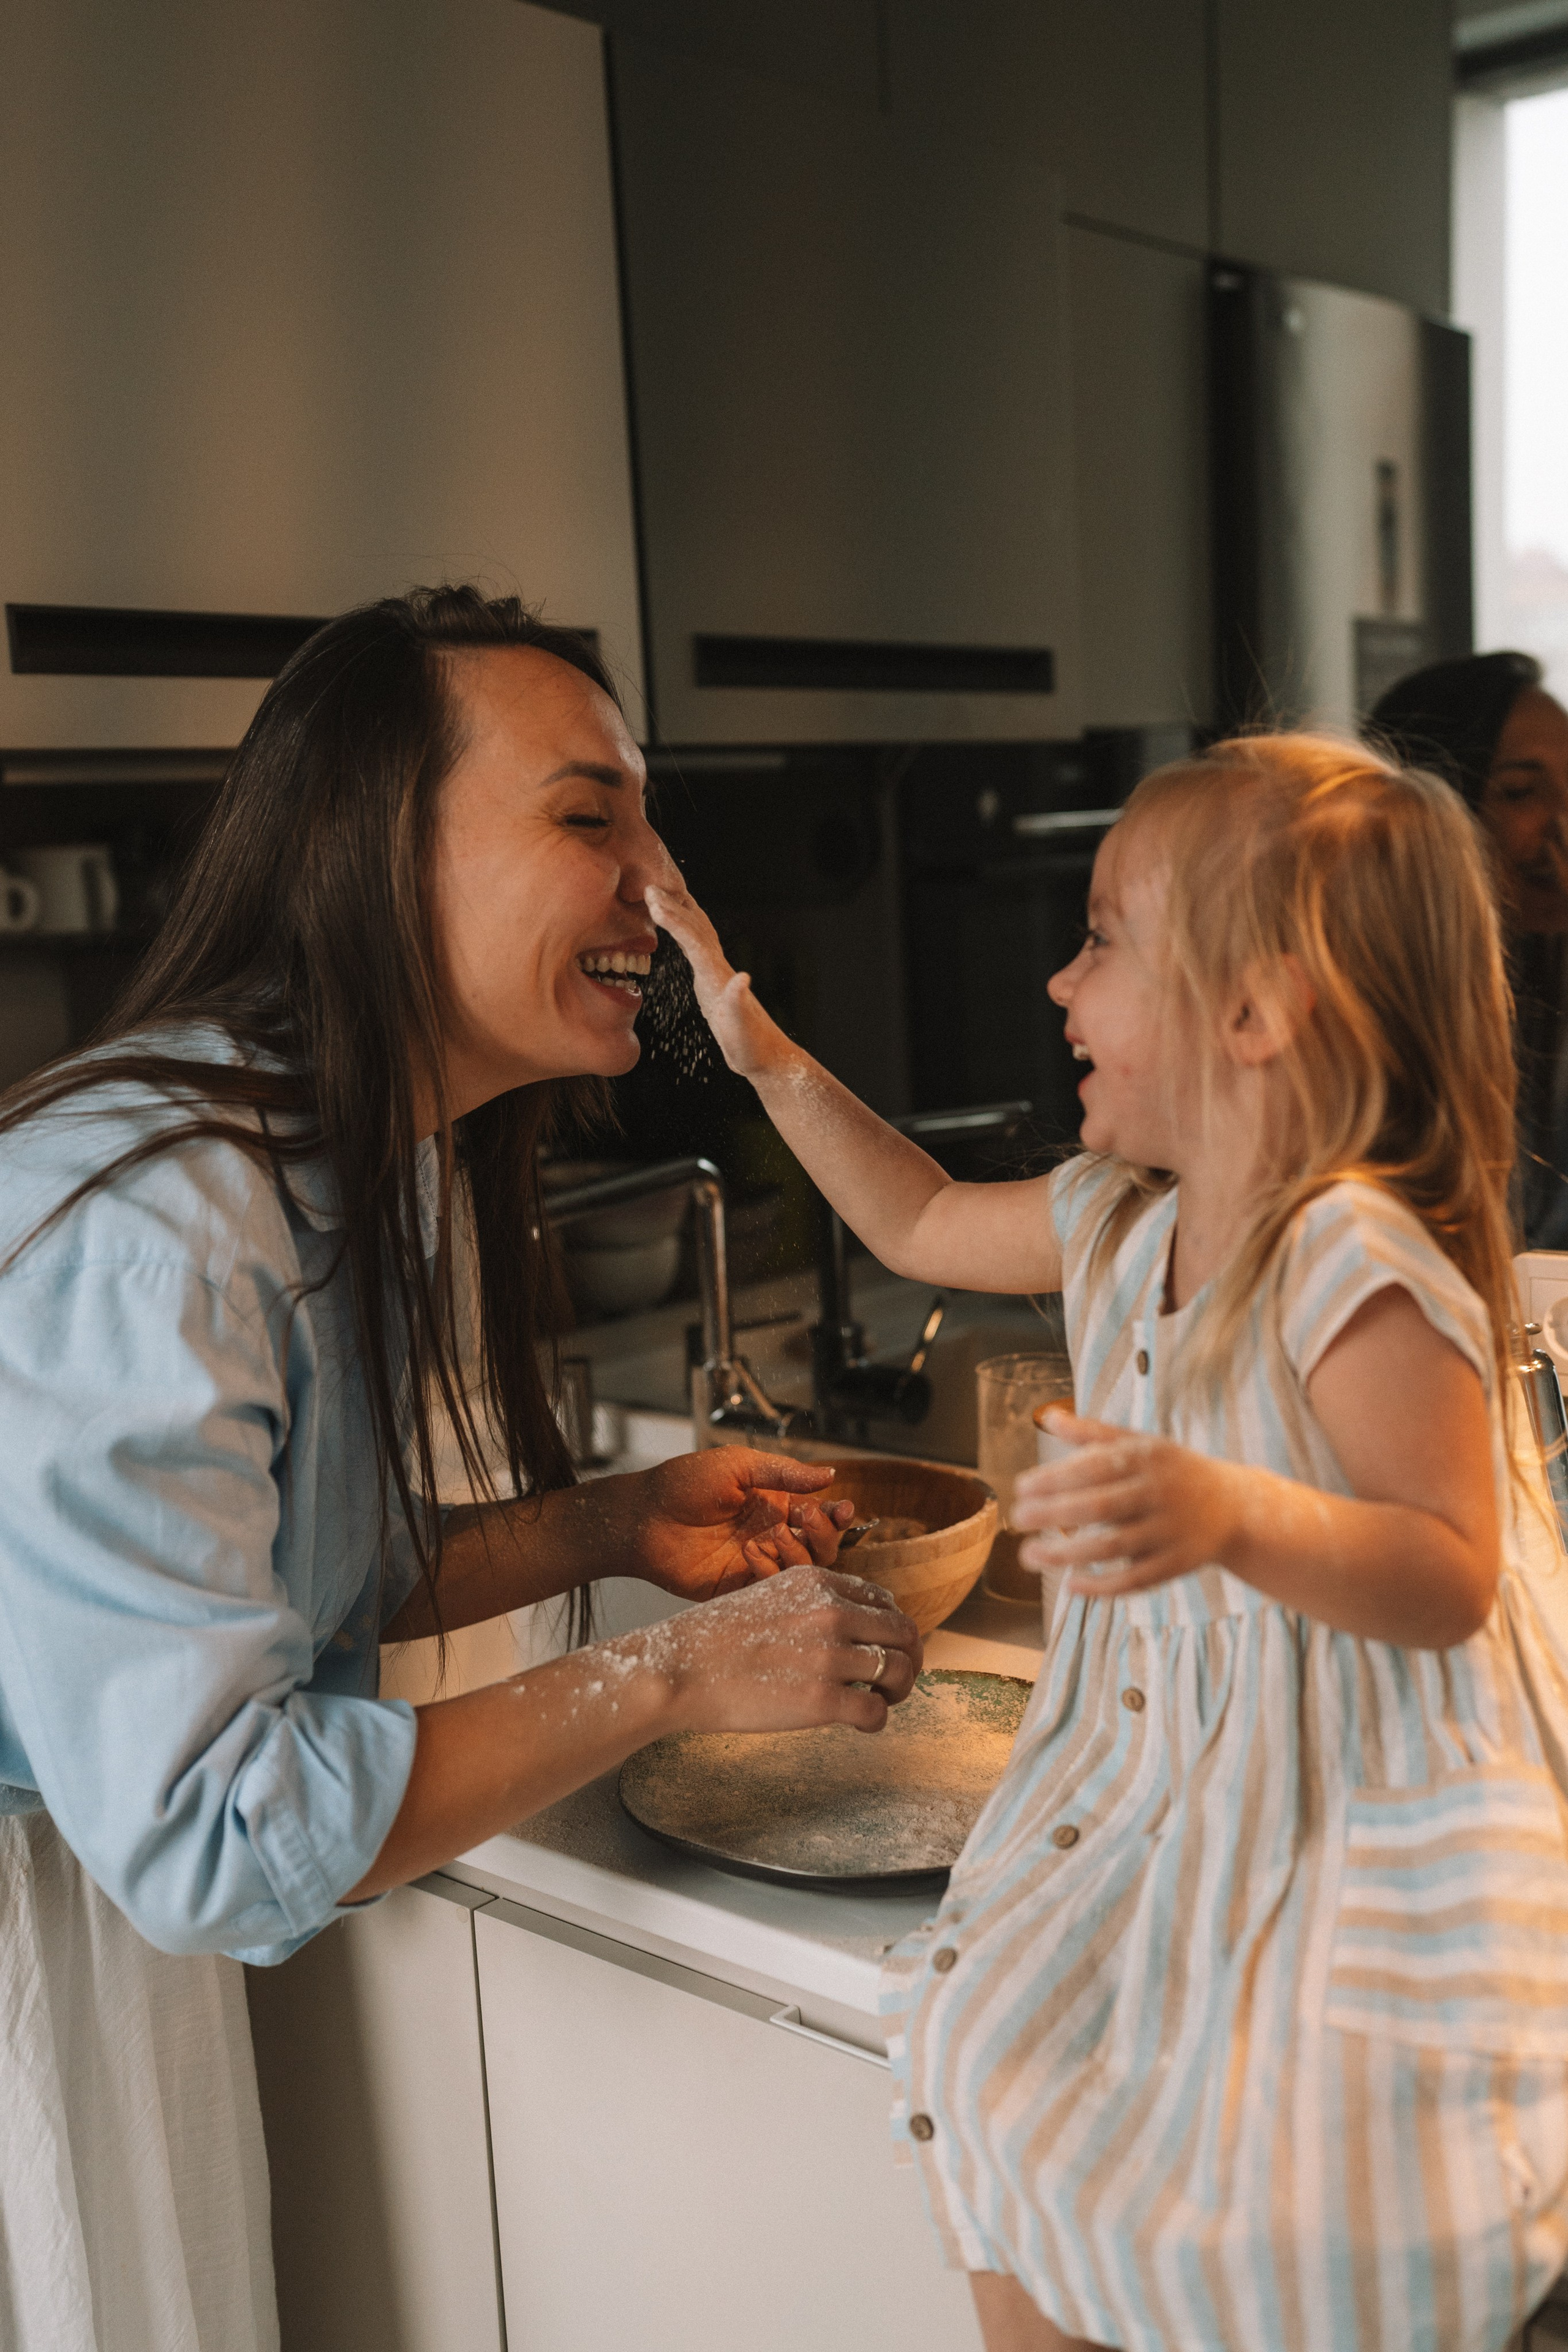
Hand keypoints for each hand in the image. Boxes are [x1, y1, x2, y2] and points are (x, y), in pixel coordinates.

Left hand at [609, 1446, 857, 1599]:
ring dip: (797, 1552)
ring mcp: (757, 1562)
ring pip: (803, 1571)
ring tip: (772, 1535)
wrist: (643, 1517)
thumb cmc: (683, 1483)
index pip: (820, 1515)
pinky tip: (751, 1553)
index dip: (837, 1516)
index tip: (843, 1509)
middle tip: (804, 1518)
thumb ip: (784, 1472)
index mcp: (775, 1504)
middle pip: (821, 1547)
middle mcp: (772, 1534)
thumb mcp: (737, 1465)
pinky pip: (772, 1587)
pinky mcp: (739, 1587)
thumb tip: (829, 1476)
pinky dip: (771, 1571)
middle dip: (823, 1534)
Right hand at [634, 1562, 923, 1735]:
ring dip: (899, 1690)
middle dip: (909, 1659)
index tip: (885, 1647)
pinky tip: (861, 1724)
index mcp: (818, 1583)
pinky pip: (876, 1711)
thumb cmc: (713, 1640)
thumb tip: (846, 1630)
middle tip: (898, 1679)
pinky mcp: (822, 1699)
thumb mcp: (768, 1597)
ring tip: (883, 1701)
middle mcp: (831, 1612)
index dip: (892, 1628)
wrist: (677, 1668)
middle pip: (903, 1632)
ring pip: (898, 1670)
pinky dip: (877, 1720)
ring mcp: (829, 1655)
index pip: (883, 1601)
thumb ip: (809, 1605)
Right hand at [645, 880, 790, 1077]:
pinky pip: (695, 947)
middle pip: (696, 928)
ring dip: (681, 911)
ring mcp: (716, 974)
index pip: (694, 941)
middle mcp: (718, 970)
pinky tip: (675, 928)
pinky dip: (684, 931)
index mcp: (718, 978)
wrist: (767, 1057)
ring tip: (661, 894)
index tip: (654, 903)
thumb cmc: (753, 1048)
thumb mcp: (742, 1031)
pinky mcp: (712, 982)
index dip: (674, 921)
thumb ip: (739, 1004)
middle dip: (674, 906)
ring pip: (698, 933)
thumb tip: (743, 977)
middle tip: (650, 887)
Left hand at [1012, 1409, 1246, 1598]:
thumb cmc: (1173, 1471)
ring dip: (1067, 1554)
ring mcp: (1169, 1532)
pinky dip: (1101, 1584)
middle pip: (1099, 1507)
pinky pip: (1135, 1579)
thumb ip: (1093, 1433)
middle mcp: (1158, 1494)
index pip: (1093, 1467)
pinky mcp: (1176, 1564)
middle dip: (1053, 1514)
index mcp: (1146, 1459)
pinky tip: (1069, 1584)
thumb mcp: (1140, 1443)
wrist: (1235, 1507)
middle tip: (1017, 1518)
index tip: (1021, 1486)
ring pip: (1113, 1547)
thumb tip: (1047, 1416)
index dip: (1054, 1478)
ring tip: (1028, 1554)